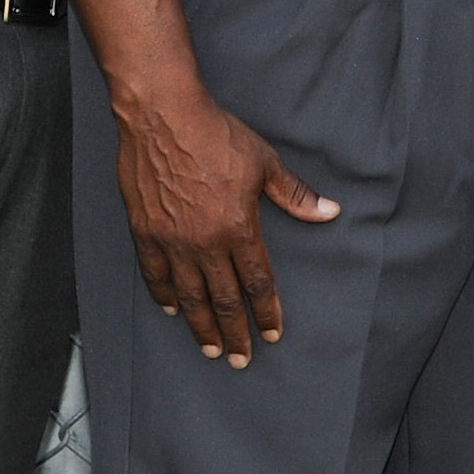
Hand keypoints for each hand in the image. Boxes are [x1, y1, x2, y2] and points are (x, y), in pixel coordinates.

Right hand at [116, 83, 338, 362]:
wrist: (163, 115)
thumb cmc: (216, 134)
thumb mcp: (264, 162)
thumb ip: (294, 195)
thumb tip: (329, 211)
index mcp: (238, 227)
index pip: (257, 282)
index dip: (266, 311)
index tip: (272, 334)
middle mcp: (204, 241)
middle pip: (223, 299)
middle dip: (235, 333)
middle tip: (242, 359)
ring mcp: (172, 239)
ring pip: (189, 294)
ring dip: (201, 326)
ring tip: (210, 349)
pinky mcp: (145, 230)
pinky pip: (154, 273)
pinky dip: (164, 295)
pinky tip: (172, 310)